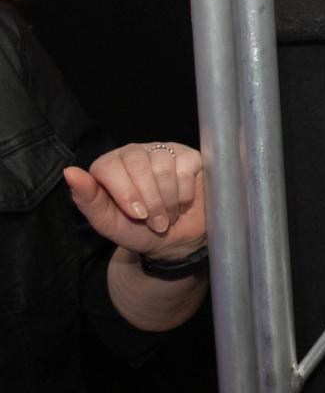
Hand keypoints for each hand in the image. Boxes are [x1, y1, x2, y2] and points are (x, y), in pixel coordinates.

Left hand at [64, 141, 206, 258]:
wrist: (175, 240)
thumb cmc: (137, 231)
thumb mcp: (108, 223)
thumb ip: (88, 199)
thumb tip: (69, 172)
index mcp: (109, 166)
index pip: (110, 166)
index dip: (125, 192)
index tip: (137, 215)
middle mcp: (134, 153)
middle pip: (138, 165)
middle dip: (150, 200)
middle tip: (156, 222)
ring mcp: (163, 152)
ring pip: (164, 168)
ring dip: (168, 201)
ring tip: (168, 215)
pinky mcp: (188, 156)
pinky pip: (186, 169)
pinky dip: (185, 194)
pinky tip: (182, 203)